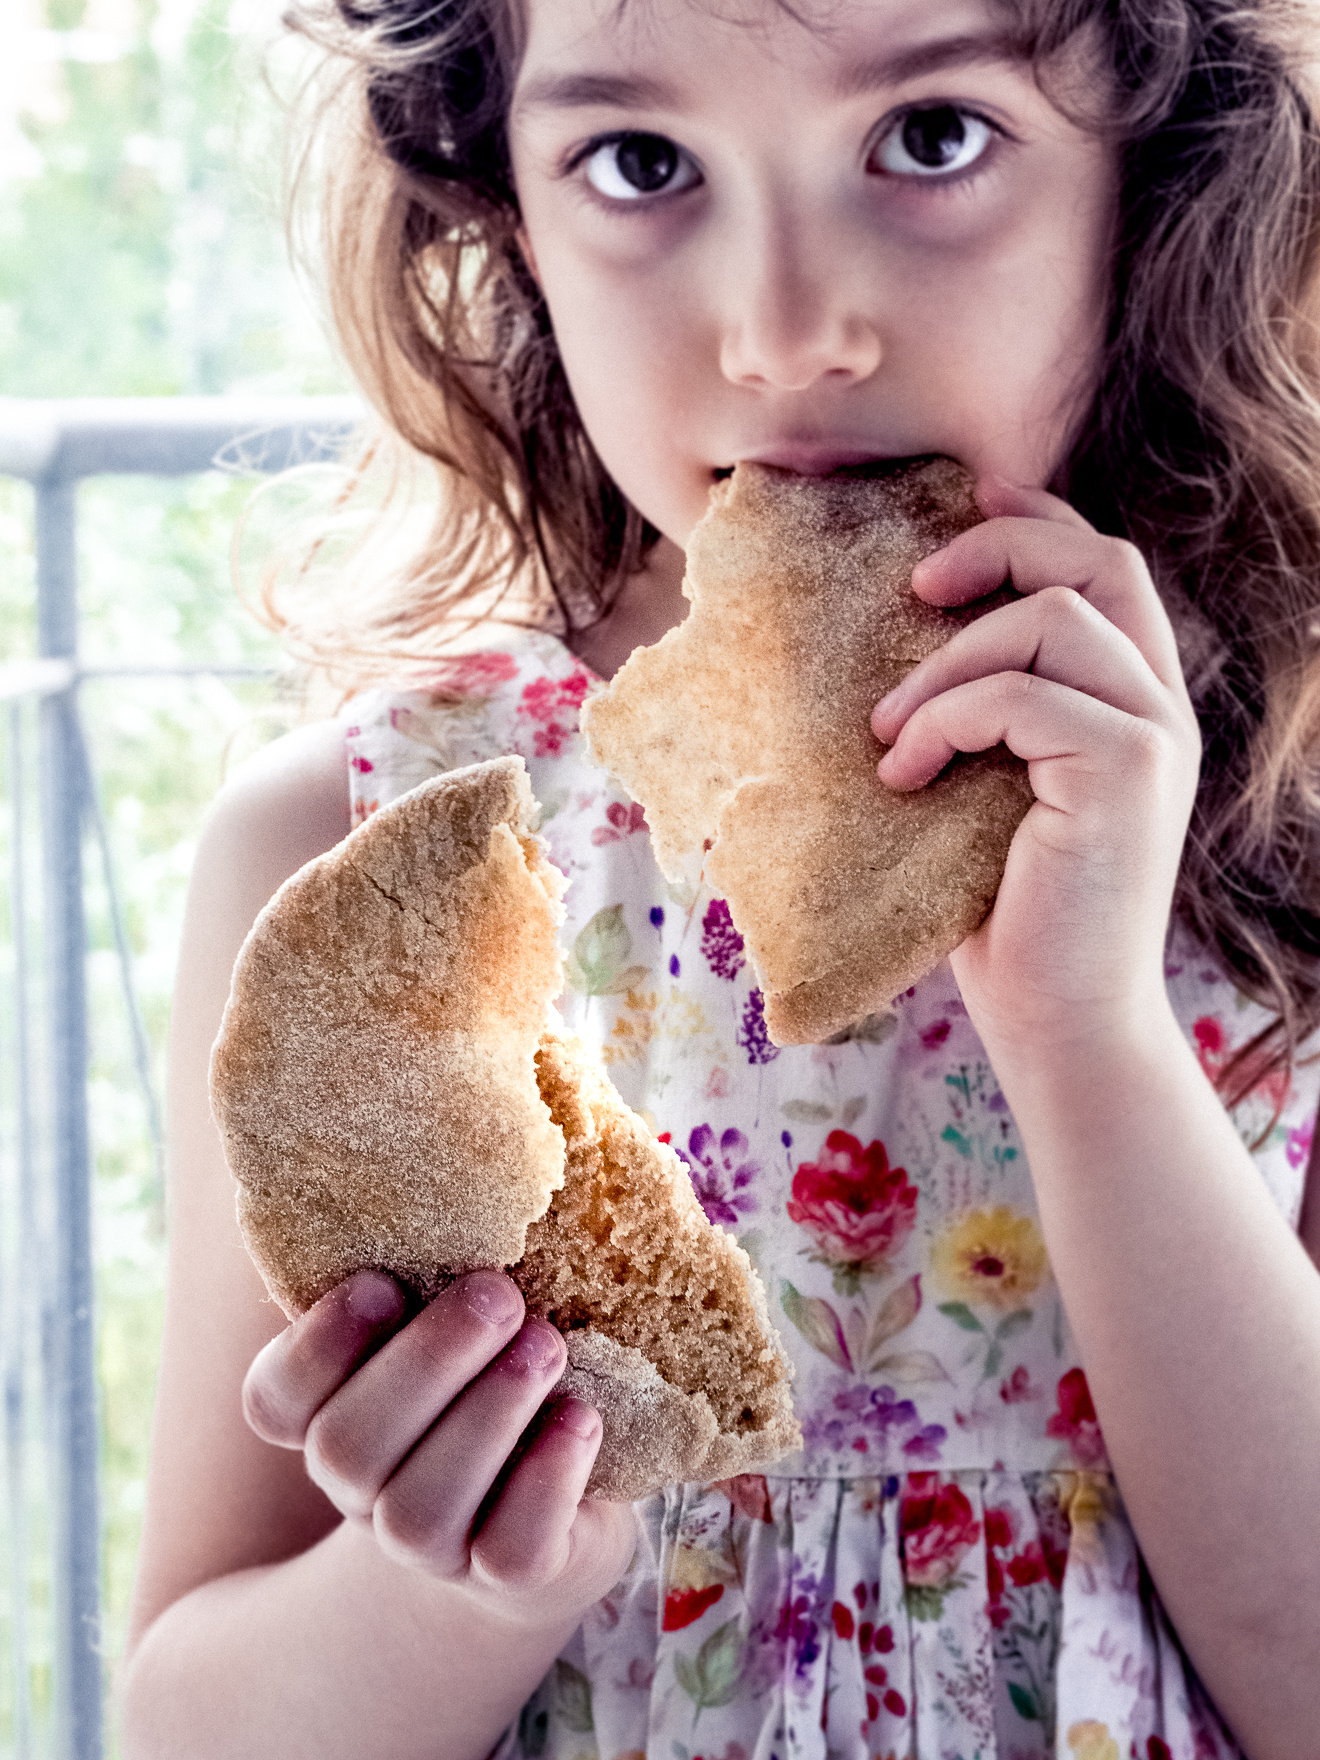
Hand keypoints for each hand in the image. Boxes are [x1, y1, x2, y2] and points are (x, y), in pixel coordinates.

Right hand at [242, 1270, 635, 1624]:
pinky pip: (509, 1551)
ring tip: (547, 1345)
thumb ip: (442, 1264)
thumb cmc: (493, 1381)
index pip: (274, 1399)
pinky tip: (580, 1419)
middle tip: (499, 1294)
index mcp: (334, 1414)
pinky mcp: (511, 1579)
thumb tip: (492, 1139)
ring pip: (419, 1507)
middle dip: (425, 1361)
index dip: (316, 1345)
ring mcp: (433, 1547)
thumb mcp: (455, 1323)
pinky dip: (546, 1479)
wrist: (553, 1518)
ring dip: (488, 1412)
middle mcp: (365, 1489)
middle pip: (347, 1446)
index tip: (383, 1281)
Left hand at [869, 478, 1200, 1049]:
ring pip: (1052, 618)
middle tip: (915, 585)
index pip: (1104, 569)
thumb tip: (892, 646)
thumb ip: (982, 716)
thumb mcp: (986, 792)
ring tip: (887, 730)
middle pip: (1098, 561)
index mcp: (1132, 703)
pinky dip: (946, 718)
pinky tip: (903, 772)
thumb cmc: (1005, 915)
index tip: (964, 503)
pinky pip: (1021, 695)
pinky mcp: (1128, 772)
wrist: (1058, 1020)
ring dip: (947, 661)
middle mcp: (1159, 706)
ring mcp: (1153, 736)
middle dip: (1000, 545)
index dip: (1037, 518)